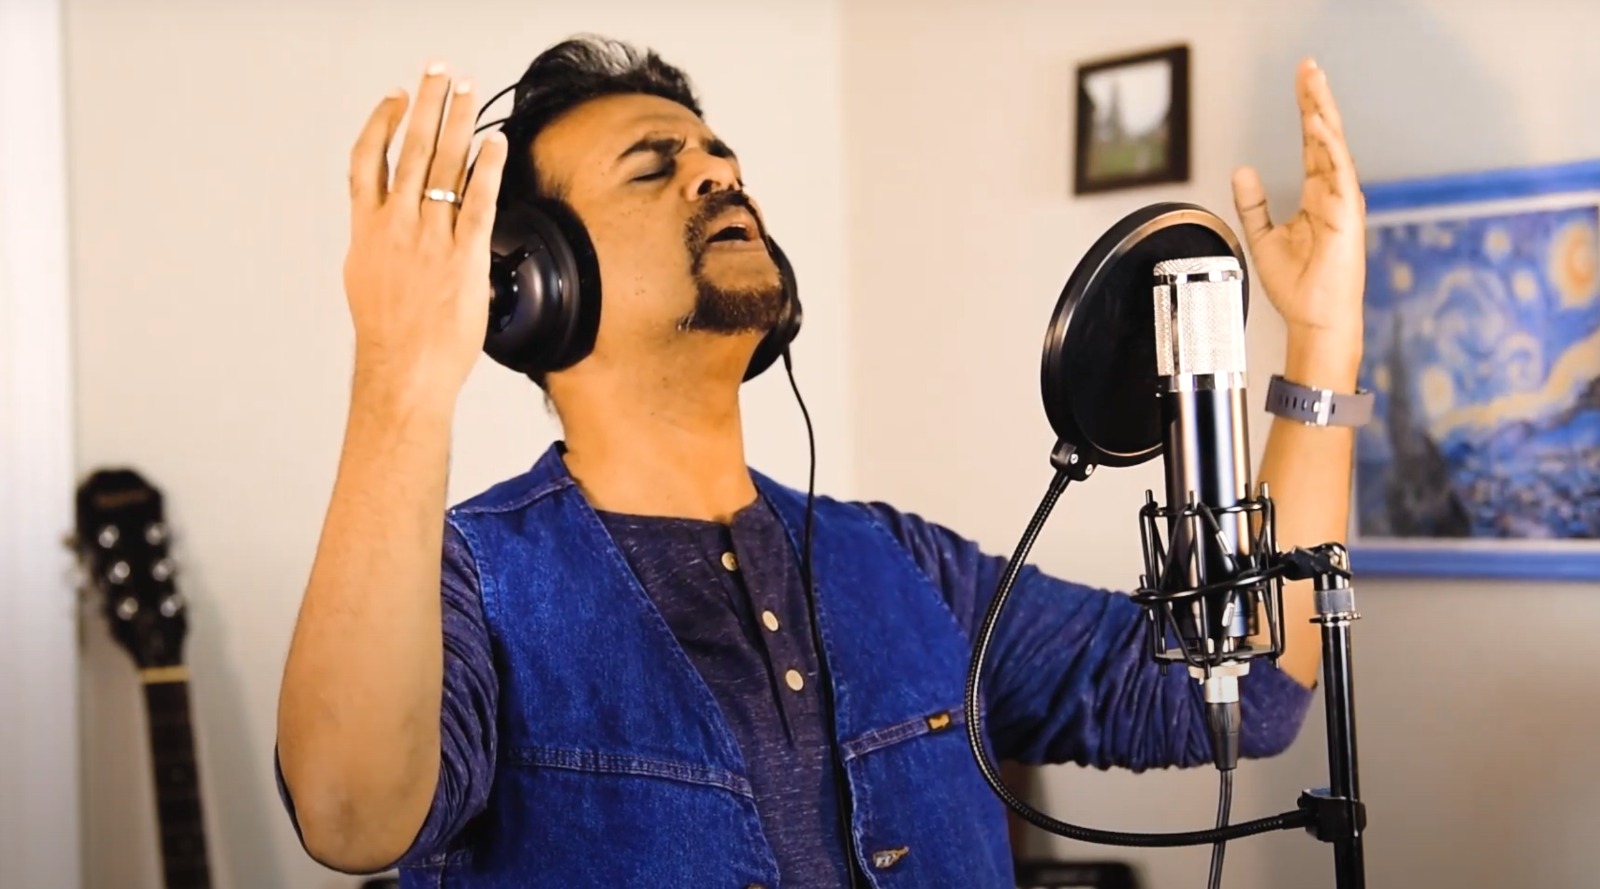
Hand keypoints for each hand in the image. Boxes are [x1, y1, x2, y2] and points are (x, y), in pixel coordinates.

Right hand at [342, 62, 506, 404]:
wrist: (404, 370)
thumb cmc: (389, 335)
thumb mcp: (366, 278)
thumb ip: (379, 243)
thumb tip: (385, 228)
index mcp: (368, 229)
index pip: (368, 160)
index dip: (382, 122)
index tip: (396, 98)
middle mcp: (397, 226)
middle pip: (411, 149)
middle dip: (427, 104)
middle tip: (439, 73)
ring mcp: (430, 239)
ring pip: (444, 166)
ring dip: (458, 123)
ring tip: (468, 92)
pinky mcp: (463, 257)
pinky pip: (478, 201)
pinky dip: (487, 168)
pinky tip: (495, 143)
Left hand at [1230, 58, 1365, 375]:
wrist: (1313, 320)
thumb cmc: (1296, 287)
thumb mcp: (1262, 237)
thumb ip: (1253, 203)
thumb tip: (1242, 170)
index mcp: (1317, 195)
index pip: (1312, 143)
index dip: (1307, 110)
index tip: (1302, 80)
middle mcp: (1333, 193)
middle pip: (1325, 136)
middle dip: (1316, 99)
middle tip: (1308, 67)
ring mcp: (1343, 202)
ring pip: (1334, 147)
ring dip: (1323, 113)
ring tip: (1312, 83)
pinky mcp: (1347, 216)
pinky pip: (1340, 173)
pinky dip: (1329, 147)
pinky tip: (1318, 123)